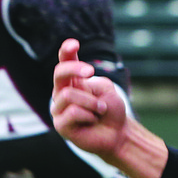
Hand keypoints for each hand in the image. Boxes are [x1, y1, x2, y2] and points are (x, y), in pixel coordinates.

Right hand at [51, 38, 167, 177]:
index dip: (66, 51)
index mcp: (73, 81)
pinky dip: (88, 115)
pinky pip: (73, 112)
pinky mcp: (60, 125)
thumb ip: (91, 82)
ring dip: (91, 102)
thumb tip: (74, 92)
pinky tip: (92, 122)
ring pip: (68, 95)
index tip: (74, 44)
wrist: (118, 134)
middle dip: (74, 68)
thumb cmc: (112, 111)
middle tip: (90, 71)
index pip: (65, 62)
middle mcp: (62, 93)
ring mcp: (59, 109)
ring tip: (100, 111)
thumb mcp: (106, 89)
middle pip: (59, 73)